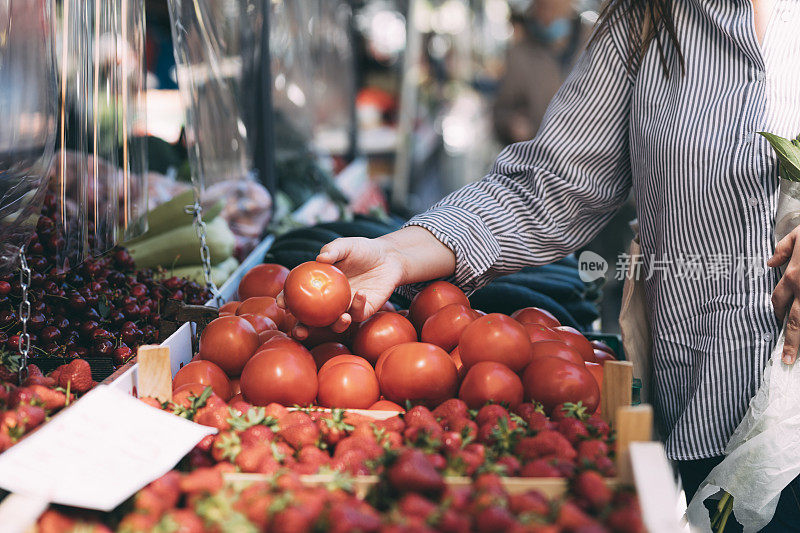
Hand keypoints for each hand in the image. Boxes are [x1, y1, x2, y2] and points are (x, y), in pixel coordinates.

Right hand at [276, 226, 456, 339]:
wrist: (388, 258)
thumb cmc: (362, 250)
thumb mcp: (346, 245)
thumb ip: (333, 249)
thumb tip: (320, 258)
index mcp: (318, 285)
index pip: (297, 296)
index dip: (286, 301)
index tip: (281, 304)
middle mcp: (328, 301)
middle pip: (310, 320)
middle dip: (302, 329)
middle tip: (299, 331)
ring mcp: (345, 308)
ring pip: (335, 324)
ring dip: (337, 325)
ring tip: (342, 317)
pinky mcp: (363, 311)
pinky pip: (358, 313)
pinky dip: (358, 305)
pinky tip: (361, 294)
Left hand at [767, 227, 799, 363]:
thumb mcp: (799, 234)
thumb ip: (783, 249)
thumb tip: (770, 262)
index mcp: (792, 276)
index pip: (778, 301)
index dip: (776, 313)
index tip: (777, 322)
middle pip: (794, 321)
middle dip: (790, 341)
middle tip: (786, 358)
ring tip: (797, 357)